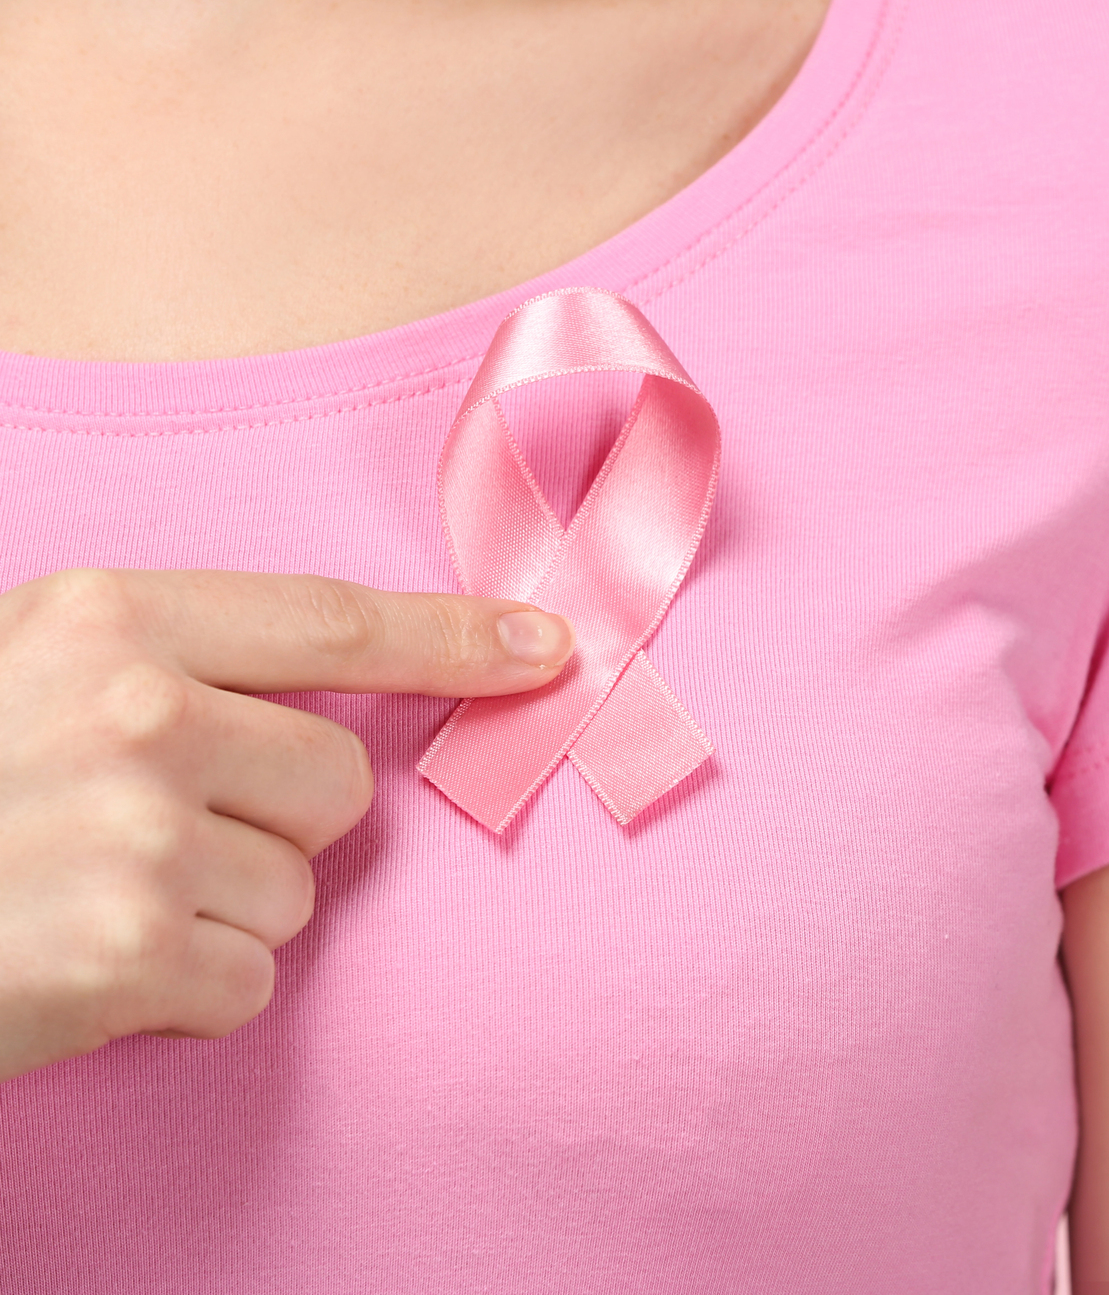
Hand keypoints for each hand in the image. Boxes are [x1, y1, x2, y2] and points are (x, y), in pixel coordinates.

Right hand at [0, 568, 573, 1082]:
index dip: (455, 638)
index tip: (550, 649)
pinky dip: (187, 995)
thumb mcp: (25, 679)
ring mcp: (134, 832)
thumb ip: (172, 668)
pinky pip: (252, 982)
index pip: (330, 622)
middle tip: (143, 838)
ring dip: (220, 915)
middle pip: (339, 781)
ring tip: (93, 901)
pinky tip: (91, 969)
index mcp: (102, 619)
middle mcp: (132, 710)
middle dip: (272, 824)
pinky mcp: (129, 952)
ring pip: (299, 891)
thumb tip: (344, 706)